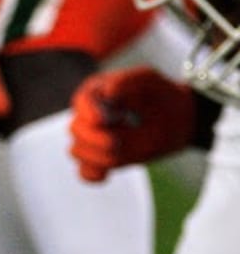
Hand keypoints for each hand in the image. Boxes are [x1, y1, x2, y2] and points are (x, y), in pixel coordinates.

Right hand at [71, 67, 196, 182]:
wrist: (178, 116)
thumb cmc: (162, 94)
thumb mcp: (148, 79)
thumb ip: (126, 80)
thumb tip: (106, 91)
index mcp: (96, 92)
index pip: (80, 102)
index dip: (87, 113)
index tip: (101, 120)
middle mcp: (90, 115)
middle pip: (76, 129)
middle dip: (95, 139)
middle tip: (116, 142)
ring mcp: (94, 138)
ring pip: (77, 151)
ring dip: (98, 156)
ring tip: (121, 152)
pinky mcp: (102, 158)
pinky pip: (85, 172)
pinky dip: (93, 174)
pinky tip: (107, 173)